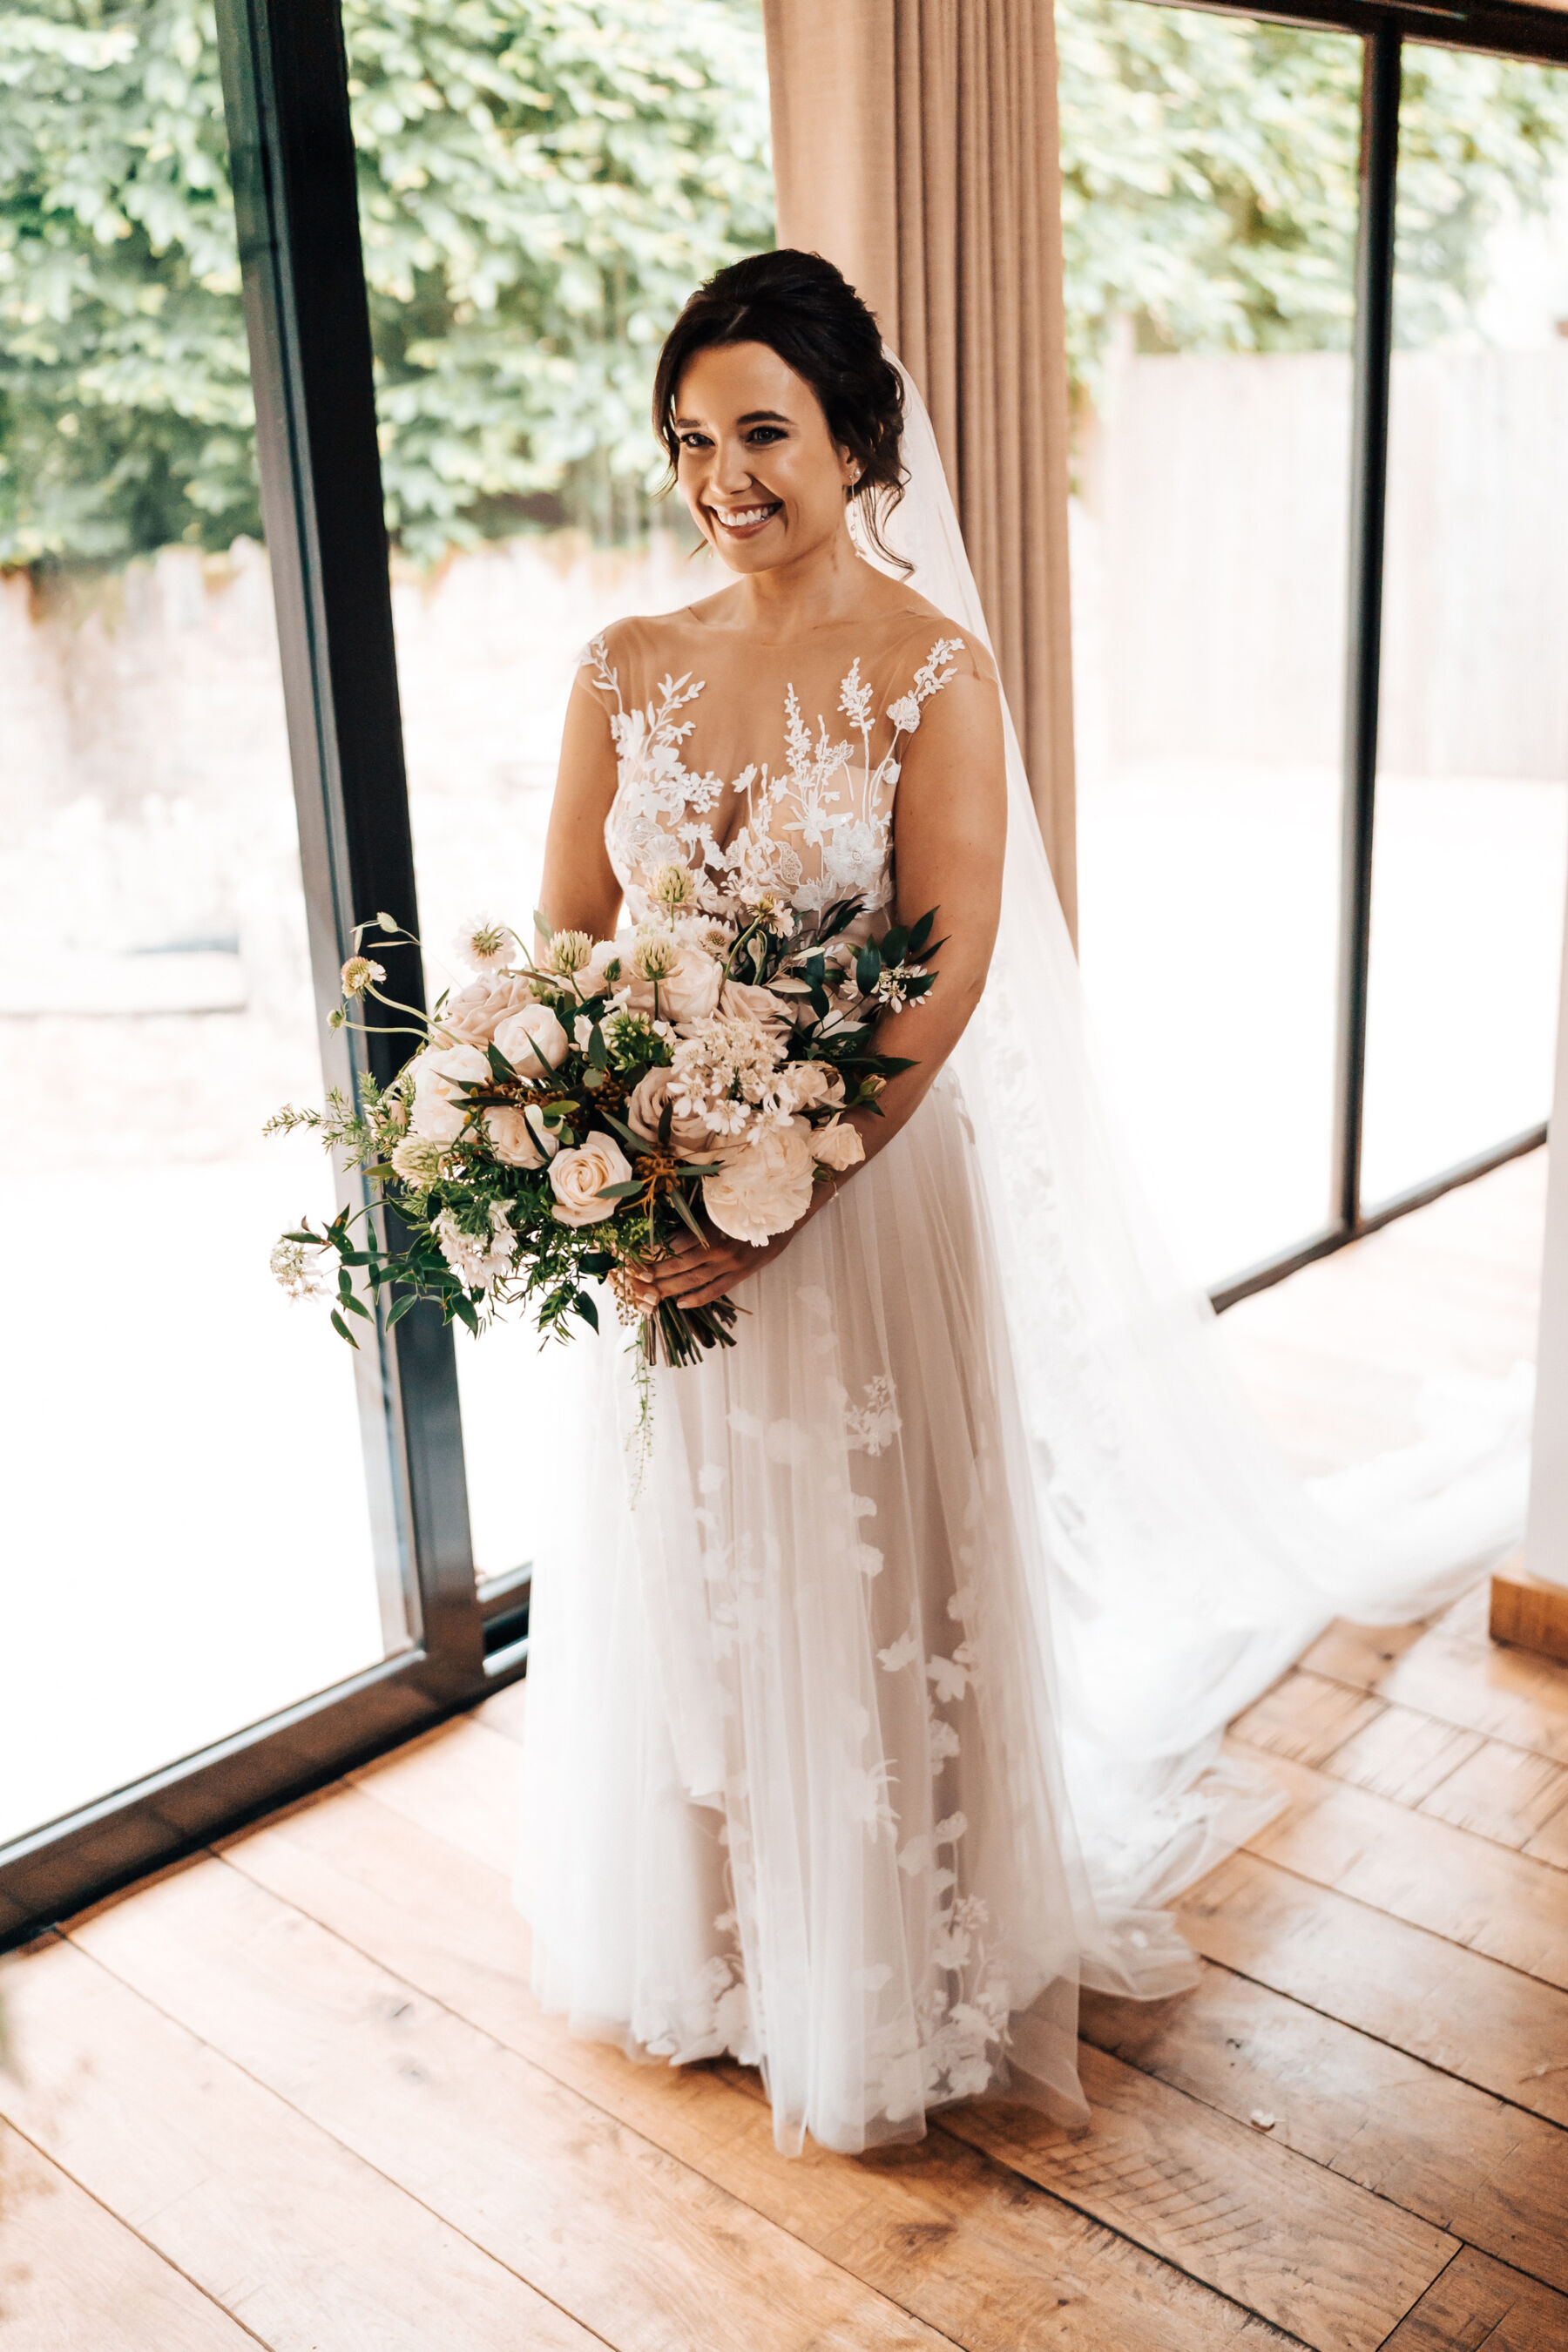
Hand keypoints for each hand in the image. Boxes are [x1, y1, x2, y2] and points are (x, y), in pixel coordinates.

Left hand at [628, 1194, 825, 1312]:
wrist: (786, 1212)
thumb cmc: (751, 1201)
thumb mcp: (721, 1201)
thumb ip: (697, 1212)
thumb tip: (668, 1214)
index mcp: (712, 1228)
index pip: (675, 1243)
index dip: (654, 1252)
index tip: (635, 1256)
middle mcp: (719, 1249)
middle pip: (680, 1265)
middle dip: (655, 1274)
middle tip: (635, 1280)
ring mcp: (731, 1265)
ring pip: (694, 1281)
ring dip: (670, 1288)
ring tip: (651, 1294)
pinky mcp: (742, 1274)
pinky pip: (717, 1290)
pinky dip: (698, 1298)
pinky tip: (681, 1303)